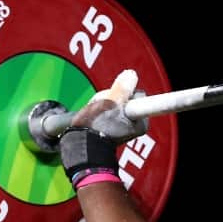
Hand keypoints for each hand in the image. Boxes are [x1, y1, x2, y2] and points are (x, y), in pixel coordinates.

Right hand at [60, 70, 149, 185]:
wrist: (81, 145)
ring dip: (106, 105)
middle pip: (127, 100)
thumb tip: (132, 75)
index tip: (116, 99)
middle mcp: (136, 127)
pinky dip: (102, 112)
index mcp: (141, 123)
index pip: (138, 95)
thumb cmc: (95, 128)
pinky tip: (94, 117)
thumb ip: (122, 88)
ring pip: (117, 105)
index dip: (124, 93)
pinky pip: (110, 113)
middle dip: (114, 99)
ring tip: (96, 113)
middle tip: (103, 107)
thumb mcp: (110, 103)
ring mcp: (125, 129)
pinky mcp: (114, 130)